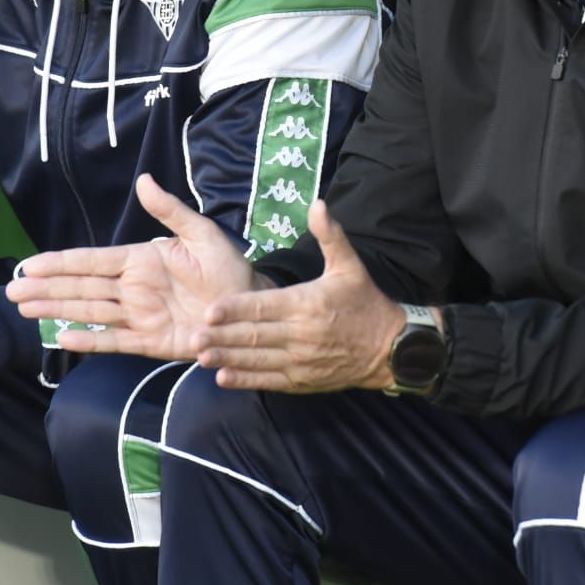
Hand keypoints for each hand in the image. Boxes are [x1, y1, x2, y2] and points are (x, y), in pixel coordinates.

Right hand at [7, 173, 259, 359]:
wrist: (250, 307)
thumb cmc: (229, 267)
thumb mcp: (202, 234)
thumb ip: (171, 211)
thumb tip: (145, 180)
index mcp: (141, 260)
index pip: (92, 261)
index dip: (60, 263)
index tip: (30, 264)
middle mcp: (134, 289)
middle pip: (82, 288)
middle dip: (47, 288)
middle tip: (12, 291)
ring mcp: (140, 316)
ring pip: (90, 313)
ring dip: (57, 310)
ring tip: (24, 309)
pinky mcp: (152, 342)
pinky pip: (115, 342)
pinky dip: (90, 341)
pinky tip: (62, 337)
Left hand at [191, 199, 405, 392]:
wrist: (390, 348)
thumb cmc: (364, 303)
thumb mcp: (350, 265)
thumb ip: (330, 235)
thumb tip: (317, 203)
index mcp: (308, 304)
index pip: (265, 306)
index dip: (236, 309)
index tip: (210, 311)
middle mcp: (302, 335)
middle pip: (256, 335)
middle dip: (223, 337)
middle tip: (194, 336)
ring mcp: (301, 361)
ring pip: (259, 359)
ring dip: (229, 359)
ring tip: (200, 357)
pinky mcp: (303, 381)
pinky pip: (270, 380)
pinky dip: (247, 379)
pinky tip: (224, 378)